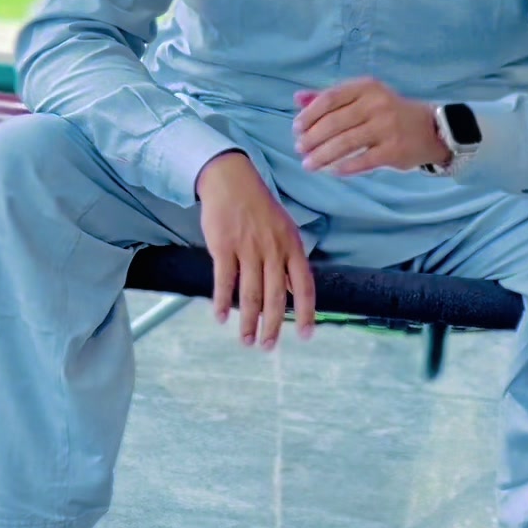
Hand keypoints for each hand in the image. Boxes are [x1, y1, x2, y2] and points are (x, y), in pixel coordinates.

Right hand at [195, 151, 314, 348]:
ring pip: (250, 294)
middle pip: (276, 297)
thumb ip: (289, 261)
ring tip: (246, 341)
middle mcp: (273, 250)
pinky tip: (220, 317)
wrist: (232, 180)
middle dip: (273, 326)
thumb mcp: (284, 230)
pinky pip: (224, 280)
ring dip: (248, 322)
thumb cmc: (259, 208)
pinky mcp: (224, 246)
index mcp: (292, 247)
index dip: (307, 312)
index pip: (304, 285)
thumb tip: (294, 292)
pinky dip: (222, 301)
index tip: (306, 335)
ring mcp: (248, 248)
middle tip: (268, 347)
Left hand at [293, 79, 445, 175]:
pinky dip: (345, 167)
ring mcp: (387, 127)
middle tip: (299, 149)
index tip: (296, 129)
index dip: (309, 115)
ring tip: (308, 165)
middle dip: (312, 138)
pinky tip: (333, 171)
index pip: (329, 98)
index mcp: (366, 87)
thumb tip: (298, 98)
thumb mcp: (363, 98)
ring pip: (346, 143)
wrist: (431, 129)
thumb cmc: (389, 112)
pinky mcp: (394, 150)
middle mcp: (376, 104)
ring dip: (322, 156)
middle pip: (335, 122)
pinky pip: (364, 160)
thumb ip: (331, 98)